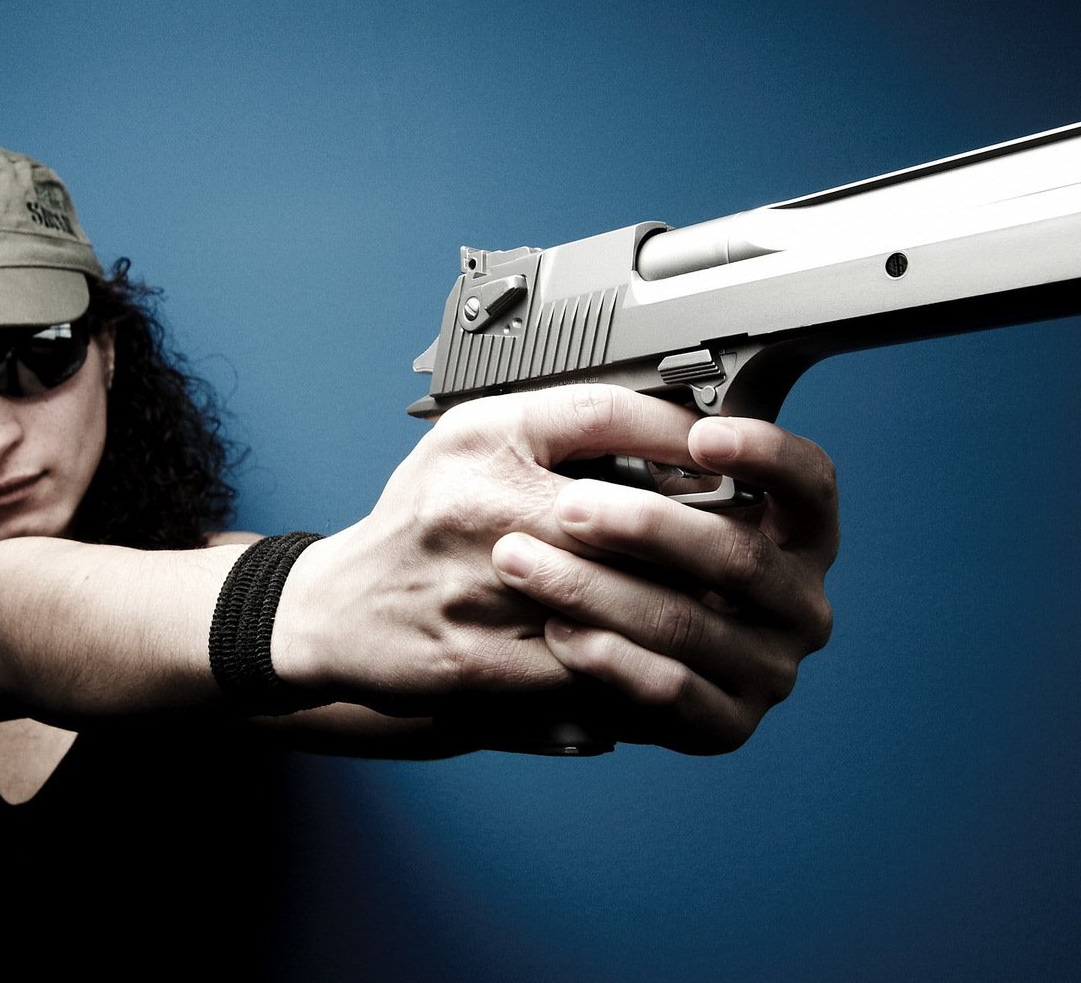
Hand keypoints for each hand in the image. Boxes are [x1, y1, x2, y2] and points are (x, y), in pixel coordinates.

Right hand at [271, 385, 837, 755]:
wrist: (333, 610)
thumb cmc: (422, 523)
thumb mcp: (474, 446)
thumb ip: (563, 434)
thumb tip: (678, 433)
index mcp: (482, 436)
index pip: (603, 414)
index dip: (678, 432)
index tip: (727, 448)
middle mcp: (474, 499)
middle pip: (622, 513)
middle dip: (691, 536)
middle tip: (746, 545)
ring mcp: (473, 583)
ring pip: (611, 599)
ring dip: (673, 609)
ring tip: (723, 609)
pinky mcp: (475, 658)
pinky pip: (581, 666)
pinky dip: (629, 667)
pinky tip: (663, 664)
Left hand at [492, 414, 838, 753]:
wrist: (584, 655)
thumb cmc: (622, 557)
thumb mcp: (643, 493)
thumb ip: (657, 452)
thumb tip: (649, 406)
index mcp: (797, 533)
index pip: (810, 482)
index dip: (765, 454)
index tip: (702, 435)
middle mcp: (799, 602)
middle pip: (739, 557)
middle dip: (648, 526)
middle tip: (569, 506)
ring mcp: (770, 669)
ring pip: (689, 623)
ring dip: (600, 590)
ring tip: (525, 563)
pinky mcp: (726, 724)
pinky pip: (670, 690)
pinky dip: (608, 657)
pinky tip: (558, 631)